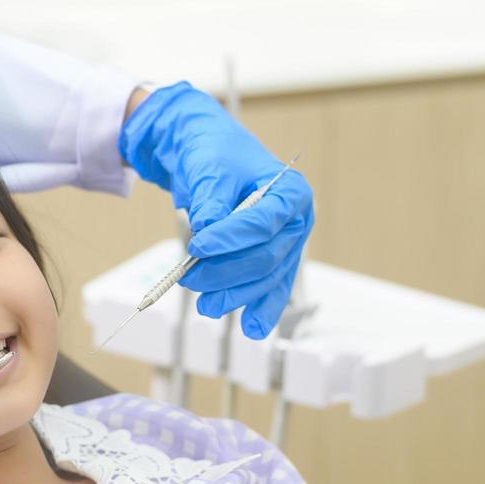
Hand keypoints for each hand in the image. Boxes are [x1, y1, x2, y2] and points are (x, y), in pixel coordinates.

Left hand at [119, 82, 313, 338]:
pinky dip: (260, 310)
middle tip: (189, 277)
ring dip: (234, 296)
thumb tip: (207, 233)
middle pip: (266, 258)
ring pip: (265, 280)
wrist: (210, 156)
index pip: (263, 223)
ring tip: (204, 305)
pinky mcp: (271, 262)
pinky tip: (251, 328)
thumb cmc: (216, 155)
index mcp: (291, 193)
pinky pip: (270, 290)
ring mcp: (285, 245)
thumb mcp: (210, 169)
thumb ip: (211, 201)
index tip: (198, 247)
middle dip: (226, 273)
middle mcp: (295, 222)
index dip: (230, 239)